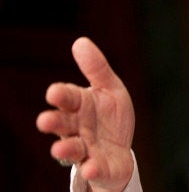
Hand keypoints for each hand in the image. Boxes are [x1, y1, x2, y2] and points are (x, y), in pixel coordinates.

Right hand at [36, 37, 135, 191]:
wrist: (121, 150)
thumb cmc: (110, 117)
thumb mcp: (110, 89)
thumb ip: (97, 69)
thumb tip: (80, 41)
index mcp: (80, 106)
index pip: (68, 98)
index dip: (61, 95)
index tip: (54, 92)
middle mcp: (77, 128)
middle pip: (63, 124)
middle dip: (53, 122)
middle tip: (45, 121)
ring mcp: (86, 149)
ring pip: (72, 148)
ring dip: (65, 148)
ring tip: (60, 148)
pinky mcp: (98, 166)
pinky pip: (94, 168)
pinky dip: (92, 168)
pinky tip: (92, 167)